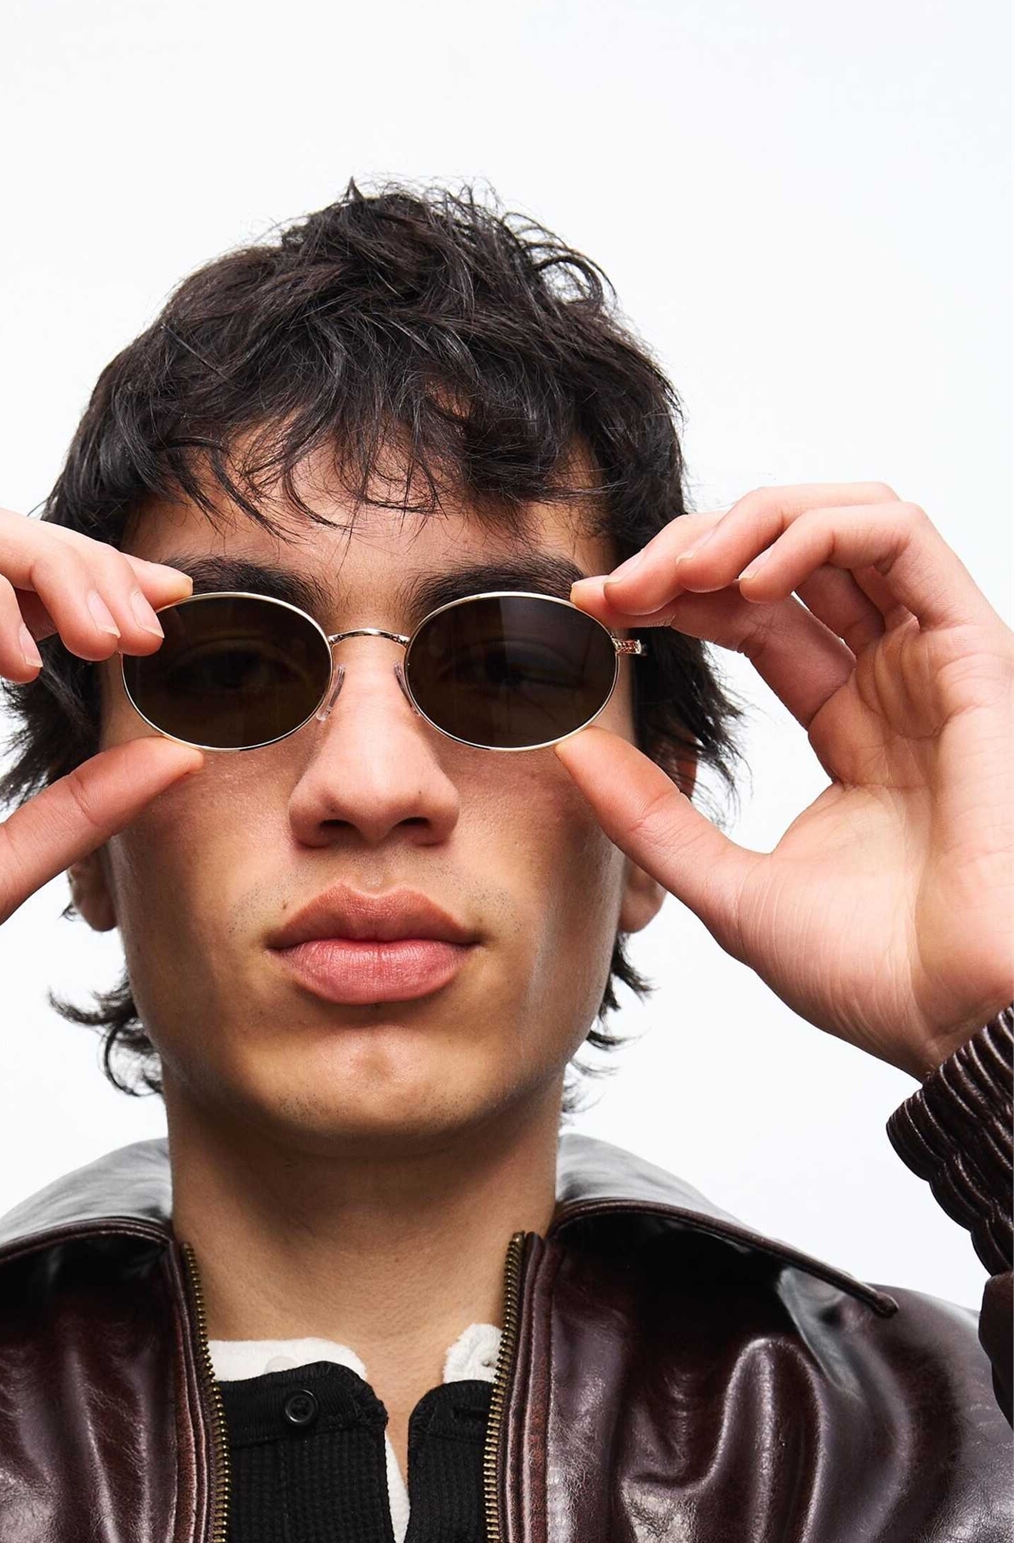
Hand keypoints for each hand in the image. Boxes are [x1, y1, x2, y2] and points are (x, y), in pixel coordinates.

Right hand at [0, 498, 200, 1044]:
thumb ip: (86, 806)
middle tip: (150, 624)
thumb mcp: (3, 866)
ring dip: (48, 570)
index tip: (173, 617)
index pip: (22, 610)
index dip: (100, 595)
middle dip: (88, 571)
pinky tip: (23, 660)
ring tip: (103, 636)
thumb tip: (181, 755)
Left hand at [562, 483, 1012, 1078]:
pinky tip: (746, 577)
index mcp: (849, 724)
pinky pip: (902, 538)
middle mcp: (894, 680)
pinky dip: (817, 530)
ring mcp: (935, 663)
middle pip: (789, 558)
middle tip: (614, 588)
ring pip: (848, 521)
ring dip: (748, 523)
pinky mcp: (975, 655)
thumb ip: (651, 818)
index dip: (670, 595)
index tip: (591, 612)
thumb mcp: (727, 888)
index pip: (751, 616)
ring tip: (675, 573)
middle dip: (690, 551)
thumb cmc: (874, 976)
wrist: (957, 1021)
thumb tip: (569, 747)